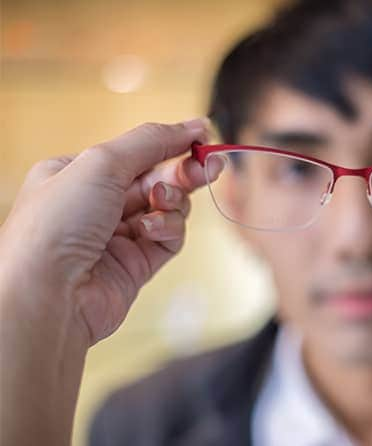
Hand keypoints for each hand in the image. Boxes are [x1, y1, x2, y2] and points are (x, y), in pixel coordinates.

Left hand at [0, 119, 209, 443]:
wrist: (47, 295)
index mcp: (79, 174)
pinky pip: (168, 238)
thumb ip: (151, 142)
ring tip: (163, 201)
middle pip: (157, 179)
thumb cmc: (58, 223)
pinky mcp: (136, 264)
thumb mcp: (102, 164)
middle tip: (211, 165)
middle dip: (183, 172)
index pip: (136, 152)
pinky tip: (152, 230)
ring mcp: (118, 236)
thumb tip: (194, 125)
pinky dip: (167, 229)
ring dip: (173, 200)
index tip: (203, 139)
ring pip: (167, 208)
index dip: (171, 145)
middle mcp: (98, 204)